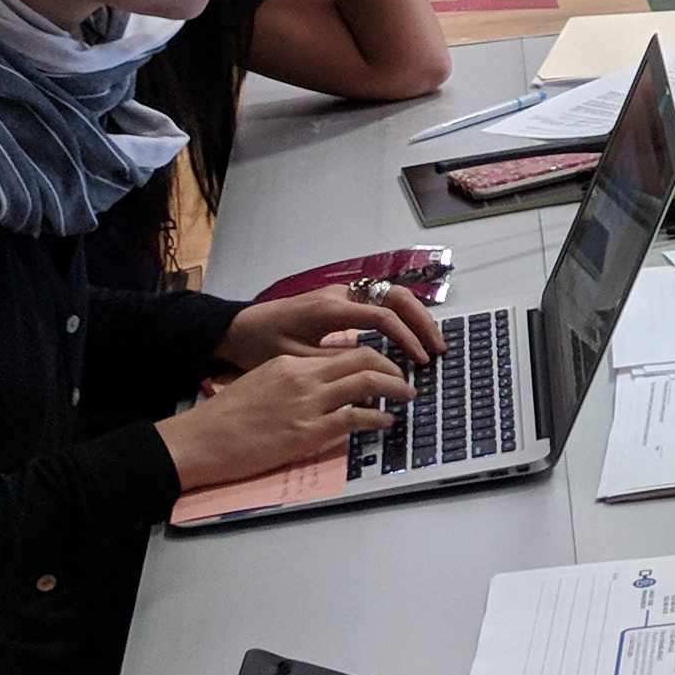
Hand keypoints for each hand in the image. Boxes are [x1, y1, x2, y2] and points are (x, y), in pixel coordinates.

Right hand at [159, 343, 415, 486]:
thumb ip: (292, 384)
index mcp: (290, 365)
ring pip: (367, 383)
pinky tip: (387, 421)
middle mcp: (302, 377)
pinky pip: (356, 418)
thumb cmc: (223, 420)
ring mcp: (306, 403)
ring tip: (407, 396)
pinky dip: (379, 418)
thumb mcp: (261, 386)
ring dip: (395, 389)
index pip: (344, 353)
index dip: (374, 358)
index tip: (388, 367)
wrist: (198, 441)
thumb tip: (322, 391)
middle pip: (364, 360)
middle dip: (393, 367)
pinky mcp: (307, 431)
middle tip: (407, 378)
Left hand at [221, 282, 443, 370]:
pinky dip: (400, 316)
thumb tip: (375, 381)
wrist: (236, 328)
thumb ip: (337, 366)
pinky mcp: (340, 299)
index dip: (407, 339)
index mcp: (330, 309)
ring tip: (430, 343)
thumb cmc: (260, 346)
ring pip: (391, 295)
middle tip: (438, 348)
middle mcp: (341, 294)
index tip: (420, 362)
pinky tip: (408, 336)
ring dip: (414, 317)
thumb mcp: (296, 362)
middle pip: (396, 297)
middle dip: (422, 322)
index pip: (383, 317)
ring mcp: (342, 293)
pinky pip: (379, 301)